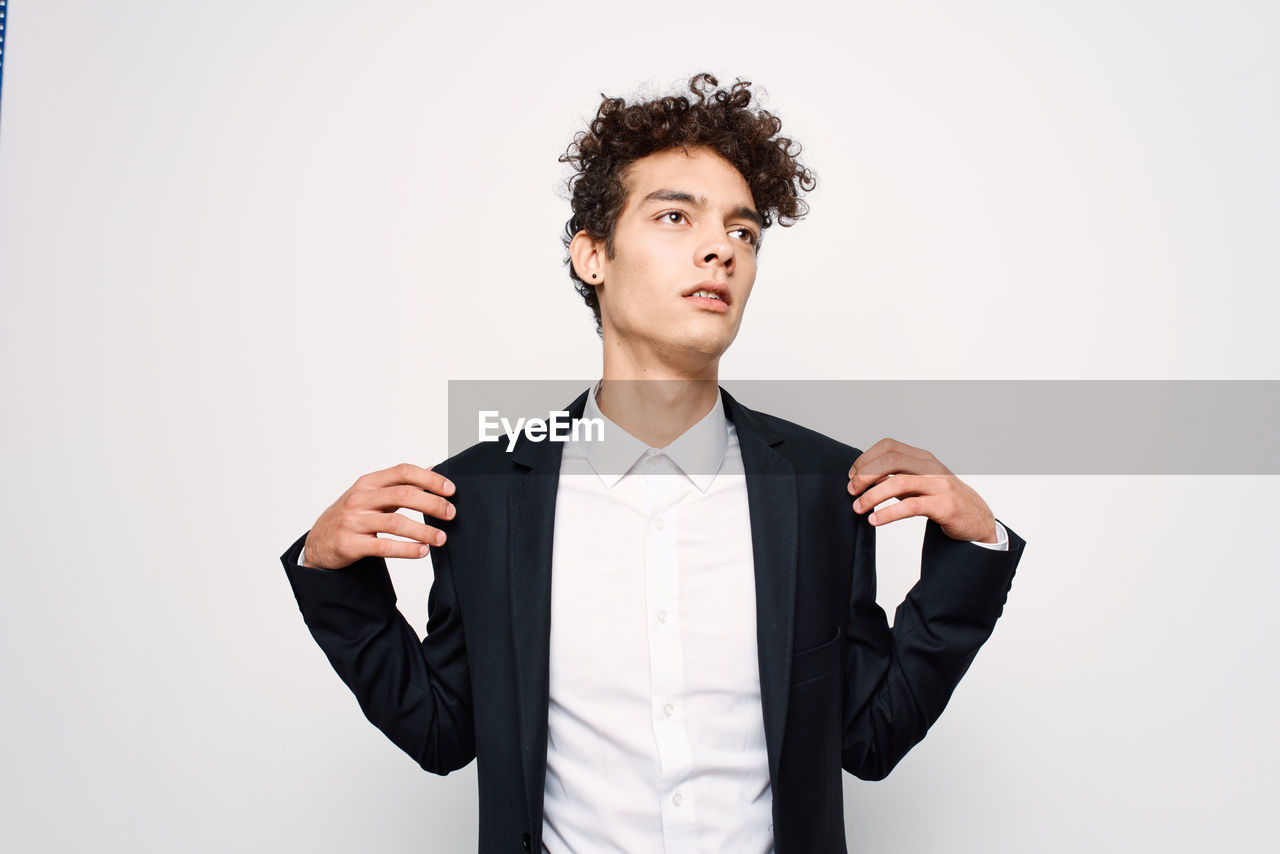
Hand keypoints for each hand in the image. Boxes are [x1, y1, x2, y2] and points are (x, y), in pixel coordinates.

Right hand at [302, 463, 455, 569]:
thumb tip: (432, 469)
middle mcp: (360, 499)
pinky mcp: (350, 544)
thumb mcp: (371, 493)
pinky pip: (383, 547)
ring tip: (441, 538)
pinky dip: (406, 549)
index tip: (450, 490)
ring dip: (423, 531)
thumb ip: (399, 483)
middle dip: (432, 504)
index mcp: (368, 482)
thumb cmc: (351, 515)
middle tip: (451, 513)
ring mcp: (354, 522)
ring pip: (395, 523)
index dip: (429, 479)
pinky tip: (422, 550)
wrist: (318, 542)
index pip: (403, 472)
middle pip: (403, 495)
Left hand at [848, 438, 996, 542]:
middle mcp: (931, 467)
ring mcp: (940, 485)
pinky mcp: (945, 506)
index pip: (889, 446)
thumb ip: (894, 479)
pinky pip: (911, 506)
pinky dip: (888, 513)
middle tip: (852, 492)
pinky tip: (875, 520)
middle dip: (865, 475)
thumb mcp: (917, 485)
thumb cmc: (941, 499)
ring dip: (873, 496)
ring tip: (858, 508)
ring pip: (899, 483)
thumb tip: (861, 480)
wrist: (976, 518)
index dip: (866, 459)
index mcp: (922, 458)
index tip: (852, 476)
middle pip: (891, 460)